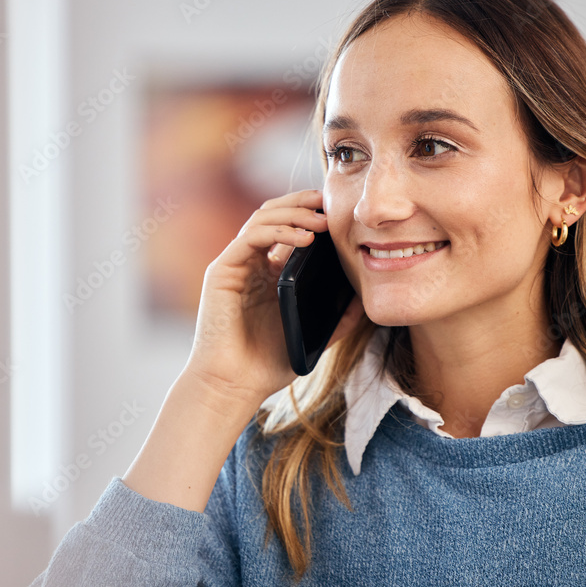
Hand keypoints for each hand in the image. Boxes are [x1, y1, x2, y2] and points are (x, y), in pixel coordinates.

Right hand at [184, 189, 365, 405]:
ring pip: (262, 219)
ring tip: (322, 221)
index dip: (311, 214)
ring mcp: (235, 265)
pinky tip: (304, 238)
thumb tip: (363, 300)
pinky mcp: (222, 271)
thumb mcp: (314, 336)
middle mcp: (251, 263)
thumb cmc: (268, 364)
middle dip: (302, 203)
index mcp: (269, 273)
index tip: (340, 211)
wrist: (233, 385)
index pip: (288, 228)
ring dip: (294, 213)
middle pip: (274, 214)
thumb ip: (336, 319)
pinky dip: (279, 232)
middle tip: (330, 200)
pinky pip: (251, 237)